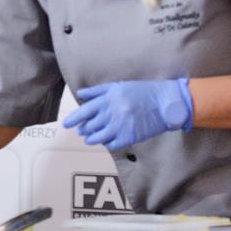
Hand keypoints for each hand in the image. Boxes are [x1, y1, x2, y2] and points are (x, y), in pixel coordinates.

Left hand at [63, 78, 192, 149]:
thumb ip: (97, 91)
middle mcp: (112, 113)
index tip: (66, 124)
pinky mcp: (129, 137)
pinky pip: (111, 144)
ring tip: (90, 138)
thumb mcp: (118, 86)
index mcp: (108, 99)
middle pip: (90, 125)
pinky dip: (106, 144)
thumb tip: (80, 94)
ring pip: (98, 137)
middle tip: (81, 130)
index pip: (85, 111)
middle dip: (83, 129)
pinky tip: (105, 141)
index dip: (74, 119)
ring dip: (92, 138)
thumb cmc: (141, 92)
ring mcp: (120, 126)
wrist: (164, 103)